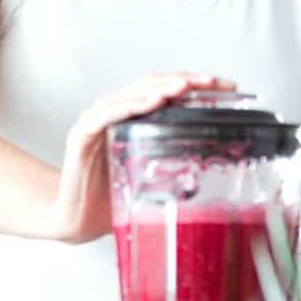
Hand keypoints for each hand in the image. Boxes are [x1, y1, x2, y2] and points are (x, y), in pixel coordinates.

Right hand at [50, 72, 235, 243]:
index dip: (196, 84)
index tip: (226, 86)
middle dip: (185, 80)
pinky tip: (152, 101)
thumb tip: (223, 181)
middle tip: (213, 81)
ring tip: (185, 87)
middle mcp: (115, 113)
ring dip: (160, 87)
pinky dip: (131, 105)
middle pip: (153, 84)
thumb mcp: (154, 182)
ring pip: (132, 93)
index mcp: (133, 119)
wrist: (73, 220)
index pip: (167, 90)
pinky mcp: (83, 135)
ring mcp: (98, 121)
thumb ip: (180, 173)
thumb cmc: (111, 199)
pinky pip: (107, 114)